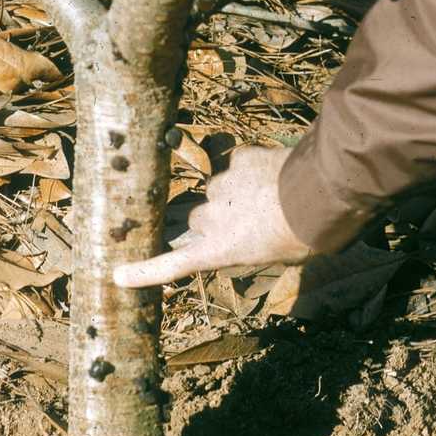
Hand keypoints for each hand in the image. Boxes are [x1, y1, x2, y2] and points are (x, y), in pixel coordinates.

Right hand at [113, 146, 310, 287]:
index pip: (171, 265)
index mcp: (218, 249)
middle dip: (216, 221)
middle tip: (249, 223)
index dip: (144, 272)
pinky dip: (249, 170)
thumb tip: (248, 237)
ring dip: (233, 195)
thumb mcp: (274, 257)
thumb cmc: (302, 237)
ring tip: (267, 199)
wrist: (318, 195)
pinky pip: (237, 165)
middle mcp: (210, 218)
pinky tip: (270, 174)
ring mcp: (221, 186)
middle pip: (199, 220)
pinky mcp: (237, 160)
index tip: (117, 275)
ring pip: (217, 190)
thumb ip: (248, 247)